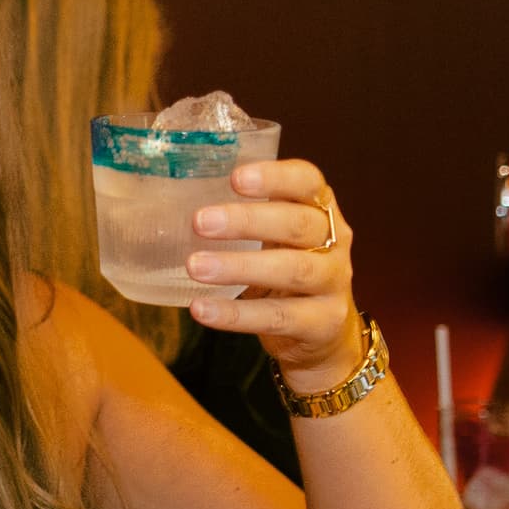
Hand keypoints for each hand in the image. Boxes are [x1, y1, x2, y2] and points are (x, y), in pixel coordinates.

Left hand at [186, 157, 363, 383]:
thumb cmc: (286, 268)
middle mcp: (335, 242)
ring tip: (195, 266)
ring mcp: (334, 284)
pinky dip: (236, 315)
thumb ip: (245, 214)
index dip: (275, 177)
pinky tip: (202, 309)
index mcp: (321, 209)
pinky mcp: (323, 323)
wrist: (323, 332)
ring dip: (239, 267)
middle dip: (246, 221)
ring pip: (292, 270)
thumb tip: (172, 196)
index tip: (235, 178)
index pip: (307, 181)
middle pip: (297, 224)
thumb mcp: (275, 235)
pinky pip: (278, 317)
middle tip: (199, 222)